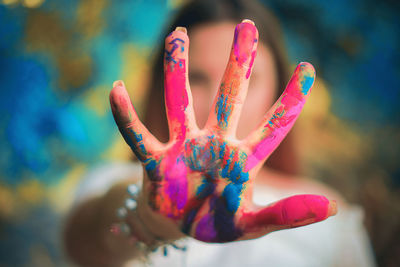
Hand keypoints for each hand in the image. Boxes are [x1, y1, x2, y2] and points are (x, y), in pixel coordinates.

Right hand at [109, 20, 336, 242]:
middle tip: (246, 26)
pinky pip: (137, 135)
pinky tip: (115, 89)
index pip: (273, 124)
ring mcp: (183, 148)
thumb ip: (287, 213)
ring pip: (180, 103)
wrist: (180, 226)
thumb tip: (333, 206)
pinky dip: (125, 117)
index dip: (292, 98)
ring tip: (177, 35)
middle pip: (228, 98)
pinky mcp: (156, 161)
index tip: (310, 67)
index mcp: (241, 158)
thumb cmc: (218, 221)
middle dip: (238, 63)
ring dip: (177, 70)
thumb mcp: (254, 223)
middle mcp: (214, 143)